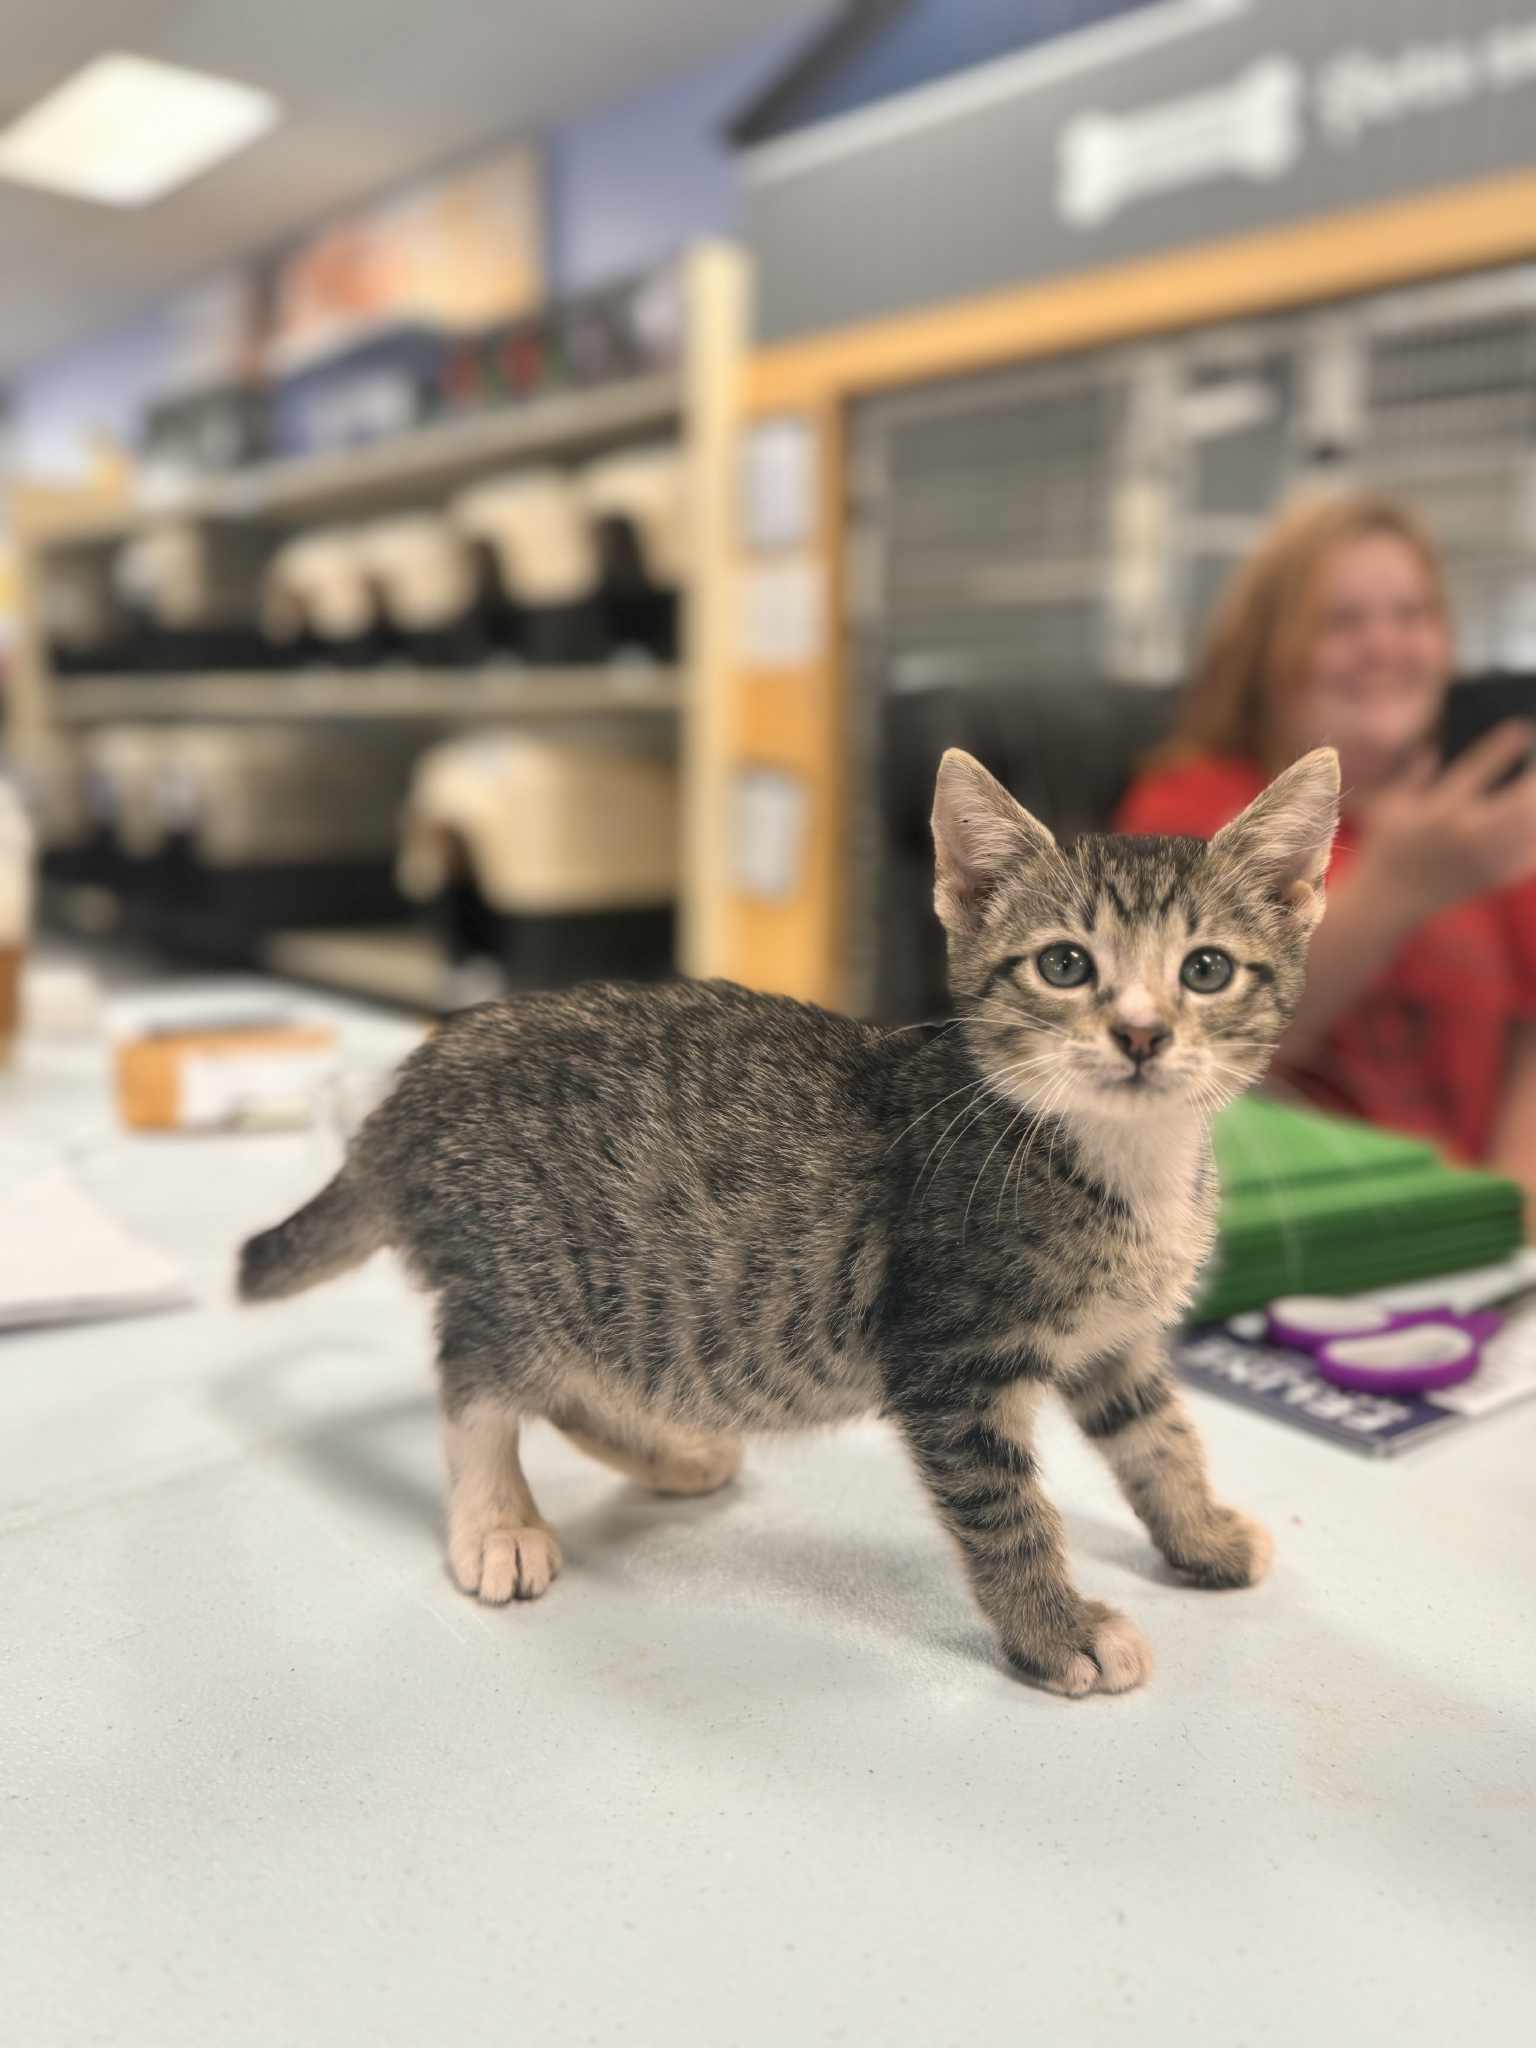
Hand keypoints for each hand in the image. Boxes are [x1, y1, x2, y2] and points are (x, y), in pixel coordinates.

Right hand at [1353, 721, 1535, 922]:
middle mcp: (1467, 834)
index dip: (1504, 746)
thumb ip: (1414, 773)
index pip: (1479, 769)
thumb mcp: (1390, 805)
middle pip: (1521, 800)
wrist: (1389, 902)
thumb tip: (1440, 746)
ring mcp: (1486, 859)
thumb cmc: (1387, 847)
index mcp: (1439, 811)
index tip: (1523, 728)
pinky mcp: (1495, 877)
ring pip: (1531, 827)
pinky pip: (1530, 853)